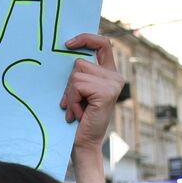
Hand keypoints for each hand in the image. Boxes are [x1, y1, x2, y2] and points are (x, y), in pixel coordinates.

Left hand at [59, 33, 122, 153]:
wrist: (83, 144)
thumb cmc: (78, 119)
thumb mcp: (79, 91)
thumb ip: (80, 74)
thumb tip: (66, 50)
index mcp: (109, 74)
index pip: (103, 44)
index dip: (86, 38)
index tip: (68, 43)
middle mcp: (115, 77)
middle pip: (80, 62)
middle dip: (69, 83)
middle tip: (72, 103)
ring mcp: (113, 84)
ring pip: (77, 74)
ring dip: (70, 94)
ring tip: (76, 110)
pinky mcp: (106, 92)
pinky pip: (78, 86)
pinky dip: (73, 100)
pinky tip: (79, 114)